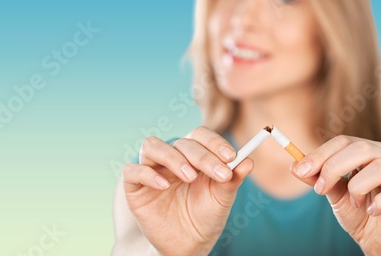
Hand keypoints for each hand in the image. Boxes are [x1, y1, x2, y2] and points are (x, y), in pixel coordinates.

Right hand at [122, 126, 252, 254]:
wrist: (187, 246)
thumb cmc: (205, 217)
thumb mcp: (221, 198)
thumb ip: (232, 179)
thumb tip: (248, 161)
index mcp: (193, 155)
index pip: (200, 136)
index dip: (214, 142)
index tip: (231, 156)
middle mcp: (171, 157)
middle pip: (182, 143)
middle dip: (203, 156)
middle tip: (219, 173)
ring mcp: (151, 169)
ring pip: (152, 146)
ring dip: (173, 158)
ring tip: (190, 177)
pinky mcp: (134, 186)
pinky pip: (132, 171)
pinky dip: (147, 174)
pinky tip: (164, 186)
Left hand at [291, 136, 380, 255]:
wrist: (378, 240)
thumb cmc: (357, 211)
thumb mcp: (332, 193)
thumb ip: (316, 178)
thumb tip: (294, 166)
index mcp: (368, 153)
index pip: (343, 142)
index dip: (320, 154)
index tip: (301, 170)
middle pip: (362, 148)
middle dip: (333, 167)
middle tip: (320, 189)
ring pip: (380, 168)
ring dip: (357, 187)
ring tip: (354, 202)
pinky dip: (377, 203)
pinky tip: (370, 211)